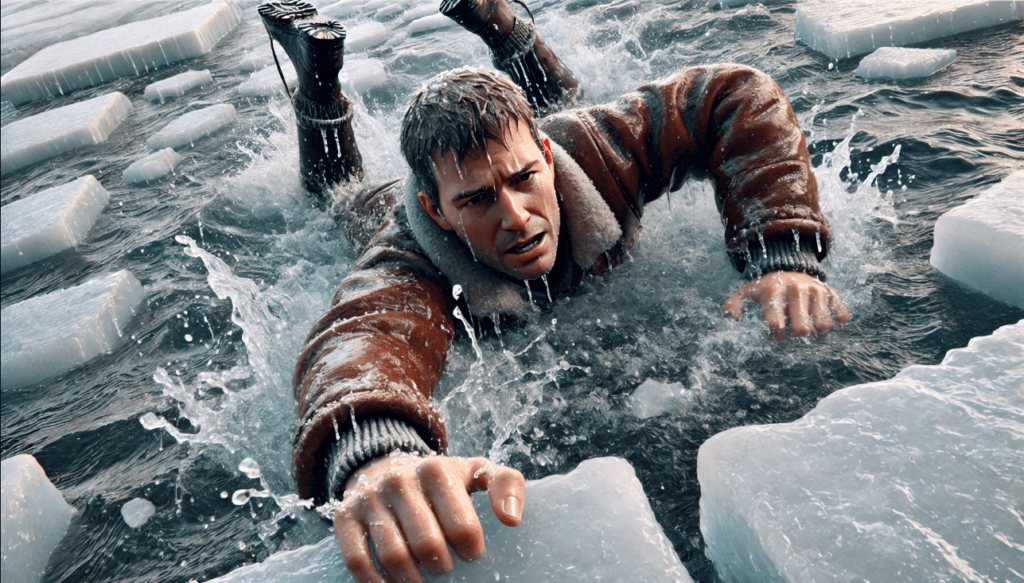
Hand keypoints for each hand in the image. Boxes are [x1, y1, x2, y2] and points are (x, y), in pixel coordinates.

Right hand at [333, 453, 524, 582]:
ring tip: (422, 577)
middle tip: (446, 567)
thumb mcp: (477, 472)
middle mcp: (399, 480)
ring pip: (393, 557)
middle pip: (428, 546)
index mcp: (436, 470)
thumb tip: (510, 520)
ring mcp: (369, 498)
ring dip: (412, 579)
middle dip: (442, 567)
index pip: (463, 527)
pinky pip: (357, 561)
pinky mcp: (345, 516)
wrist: (386, 467)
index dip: (471, 550)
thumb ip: (507, 484)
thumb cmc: (442, 481)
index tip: (470, 553)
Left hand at [722, 271, 850, 340]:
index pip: (775, 324)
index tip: (776, 336)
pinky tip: (826, 319)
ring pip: (825, 326)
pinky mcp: (832, 292)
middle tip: (794, 332)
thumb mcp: (746, 293)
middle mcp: (797, 289)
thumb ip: (733, 306)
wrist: (789, 266)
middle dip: (797, 337)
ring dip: (818, 334)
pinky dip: (837, 322)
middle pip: (803, 330)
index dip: (776, 337)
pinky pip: (843, 316)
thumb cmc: (765, 288)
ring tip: (809, 328)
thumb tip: (732, 320)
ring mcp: (817, 290)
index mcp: (774, 290)